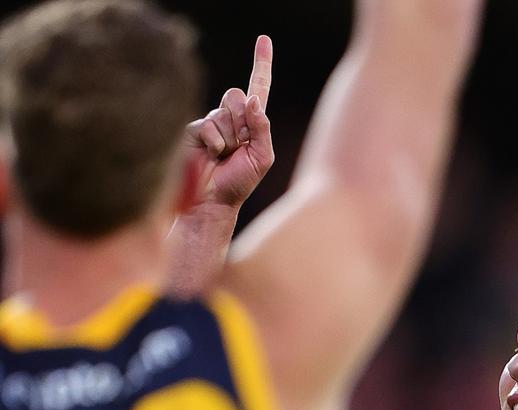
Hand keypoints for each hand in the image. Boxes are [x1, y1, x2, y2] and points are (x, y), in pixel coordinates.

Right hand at [184, 35, 274, 208]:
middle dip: (242, 121)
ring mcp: (211, 122)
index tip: (264, 40)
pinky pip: (210, 125)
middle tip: (238, 148)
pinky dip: (216, 143)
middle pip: (238, 95)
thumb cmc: (239, 183)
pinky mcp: (193, 129)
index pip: (258, 88)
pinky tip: (212, 156)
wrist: (212, 202)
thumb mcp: (262, 157)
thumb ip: (262, 128)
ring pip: (225, 110)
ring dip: (230, 137)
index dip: (261, 64)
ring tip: (224, 157)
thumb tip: (254, 99)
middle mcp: (231, 118)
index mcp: (252, 123)